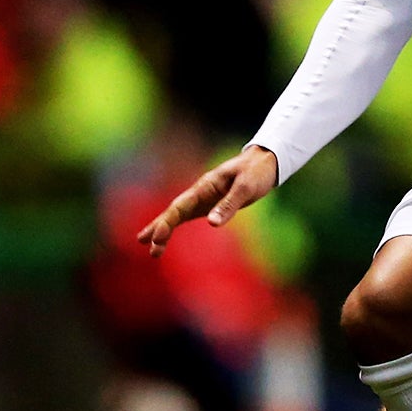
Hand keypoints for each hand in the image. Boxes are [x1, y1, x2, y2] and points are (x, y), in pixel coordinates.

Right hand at [136, 145, 278, 256]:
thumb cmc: (256, 171)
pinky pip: (188, 217)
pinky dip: (175, 226)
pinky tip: (164, 238)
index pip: (180, 206)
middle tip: (146, 245)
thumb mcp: (246, 187)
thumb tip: (211, 224)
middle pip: (174, 211)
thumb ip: (229, 205)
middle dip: (159, 228)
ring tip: (150, 248)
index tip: (158, 237)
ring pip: (178, 215)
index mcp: (205, 186)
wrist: (265, 162)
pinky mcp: (210, 205)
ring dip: (163, 230)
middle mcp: (200, 192)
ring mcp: (203, 198)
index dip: (167, 222)